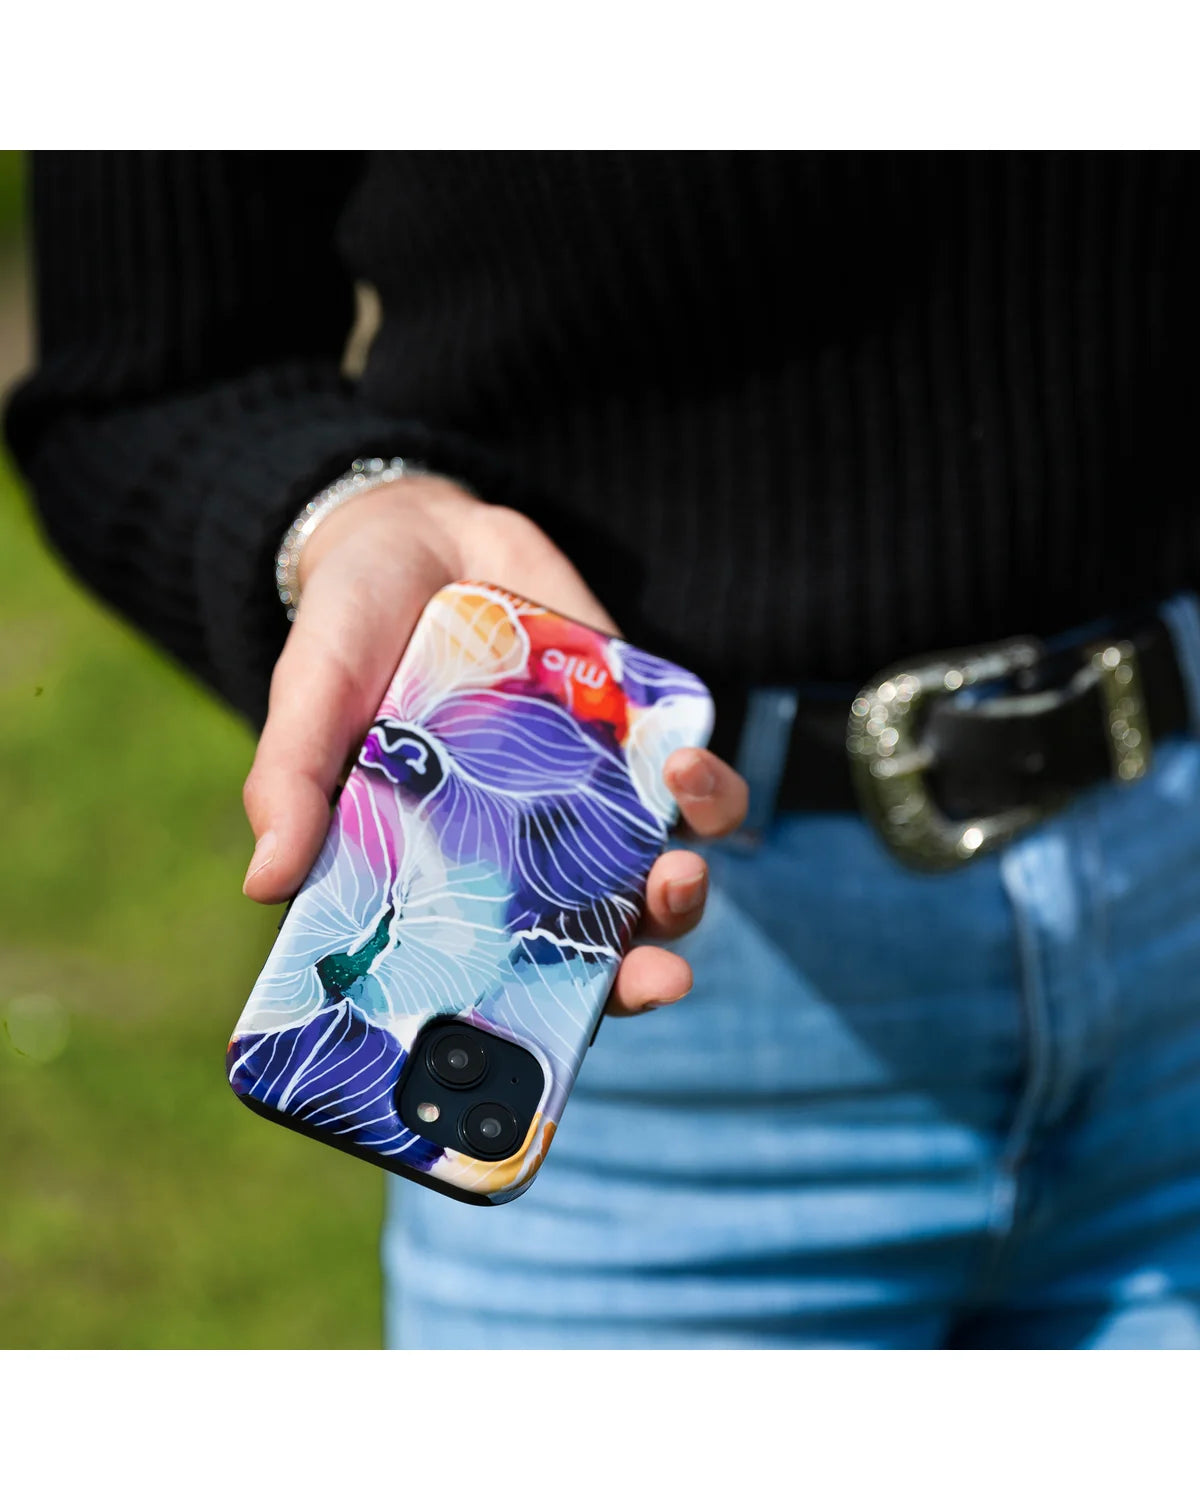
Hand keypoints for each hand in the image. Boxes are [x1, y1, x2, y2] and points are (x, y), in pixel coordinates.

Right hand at [241, 476, 747, 1015]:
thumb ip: (292, 781)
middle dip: (642, 965)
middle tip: (657, 969)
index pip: (501, 968)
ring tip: (677, 865)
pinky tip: (686, 765)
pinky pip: (688, 778)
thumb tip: (265, 881)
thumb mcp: (309, 701)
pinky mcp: (632, 729)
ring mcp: (588, 789)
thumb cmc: (347, 637)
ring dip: (688, 886)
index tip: (564, 1049)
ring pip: (661, 866)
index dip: (537, 1018)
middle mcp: (529, 844)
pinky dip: (704, 785)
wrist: (418, 537)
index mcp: (448, 867)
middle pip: (602, 934)